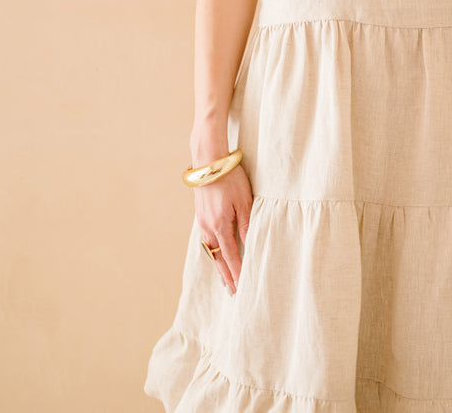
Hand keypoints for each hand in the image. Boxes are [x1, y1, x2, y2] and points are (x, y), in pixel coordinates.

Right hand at [194, 163, 252, 294]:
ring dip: (218, 264)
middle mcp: (208, 227)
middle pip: (217, 258)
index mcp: (220, 225)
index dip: (237, 273)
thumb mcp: (244, 201)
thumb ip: (247, 224)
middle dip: (226, 275)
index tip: (242, 288)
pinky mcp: (200, 214)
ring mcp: (202, 220)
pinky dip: (211, 251)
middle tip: (233, 291)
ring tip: (224, 278)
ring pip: (210, 249)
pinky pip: (206, 239)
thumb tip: (251, 245)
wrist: (208, 160)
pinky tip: (215, 253)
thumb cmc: (229, 178)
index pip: (231, 256)